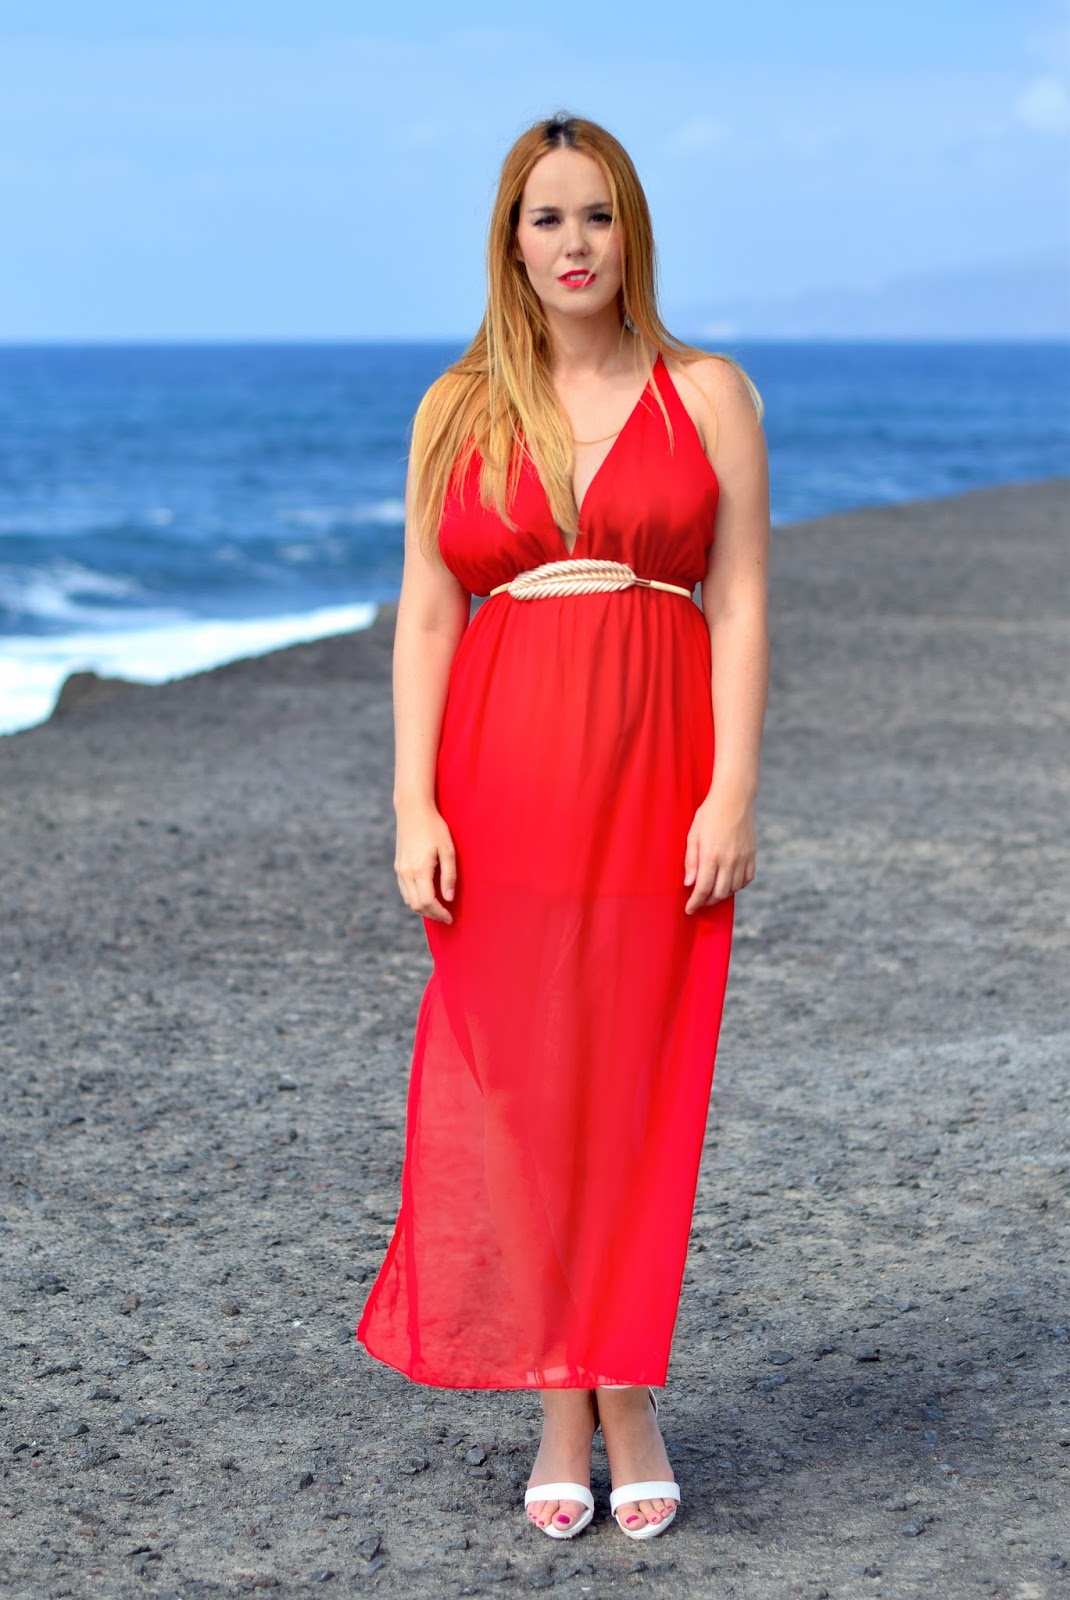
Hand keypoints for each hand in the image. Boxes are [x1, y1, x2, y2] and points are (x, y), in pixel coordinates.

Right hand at [394, 803, 456, 923]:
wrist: (412, 810)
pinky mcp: (398, 866)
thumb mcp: (448, 850)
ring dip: (422, 909)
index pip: (428, 902)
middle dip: (432, 915)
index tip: (450, 918)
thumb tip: (448, 898)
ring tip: (438, 909)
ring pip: (408, 900)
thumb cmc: (434, 828)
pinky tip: (426, 897)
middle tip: (445, 917)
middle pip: (416, 905)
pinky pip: (404, 890)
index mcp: (420, 870)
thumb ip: (449, 875)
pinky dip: (415, 899)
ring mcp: (400, 870)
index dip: (439, 913)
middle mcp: (406, 873)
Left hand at [683, 784, 755, 913]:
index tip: (689, 909)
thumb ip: (691, 861)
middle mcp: (729, 860)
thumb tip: (689, 884)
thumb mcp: (693, 835)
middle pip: (719, 893)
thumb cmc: (709, 815)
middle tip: (699, 900)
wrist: (734, 798)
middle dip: (707, 901)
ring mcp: (743, 858)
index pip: (702, 889)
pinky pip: (747, 879)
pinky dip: (738, 885)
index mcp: (711, 856)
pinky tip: (729, 882)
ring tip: (712, 891)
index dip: (695, 903)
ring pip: (733, 889)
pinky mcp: (752, 855)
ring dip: (722, 894)